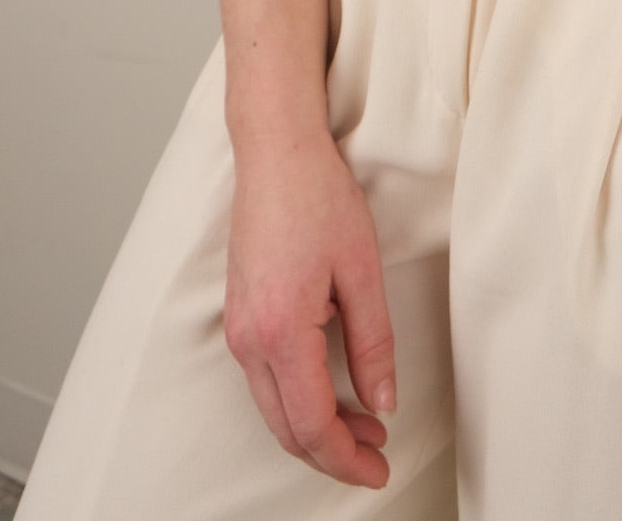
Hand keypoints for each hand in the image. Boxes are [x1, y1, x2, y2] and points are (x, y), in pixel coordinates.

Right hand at [224, 129, 396, 489]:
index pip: (312, 424)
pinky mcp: (240, 317)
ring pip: (273, 409)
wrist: (275, 154)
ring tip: (365, 426)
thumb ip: (373, 344)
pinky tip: (331, 391)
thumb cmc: (319, 199)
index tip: (379, 468)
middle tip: (377, 457)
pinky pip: (265, 381)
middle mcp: (250, 340)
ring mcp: (239, 330)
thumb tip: (382, 403)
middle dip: (332, 454)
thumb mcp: (362, 270)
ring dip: (315, 428)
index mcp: (282, 332)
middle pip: (286, 429)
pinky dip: (297, 400)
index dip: (347, 458)